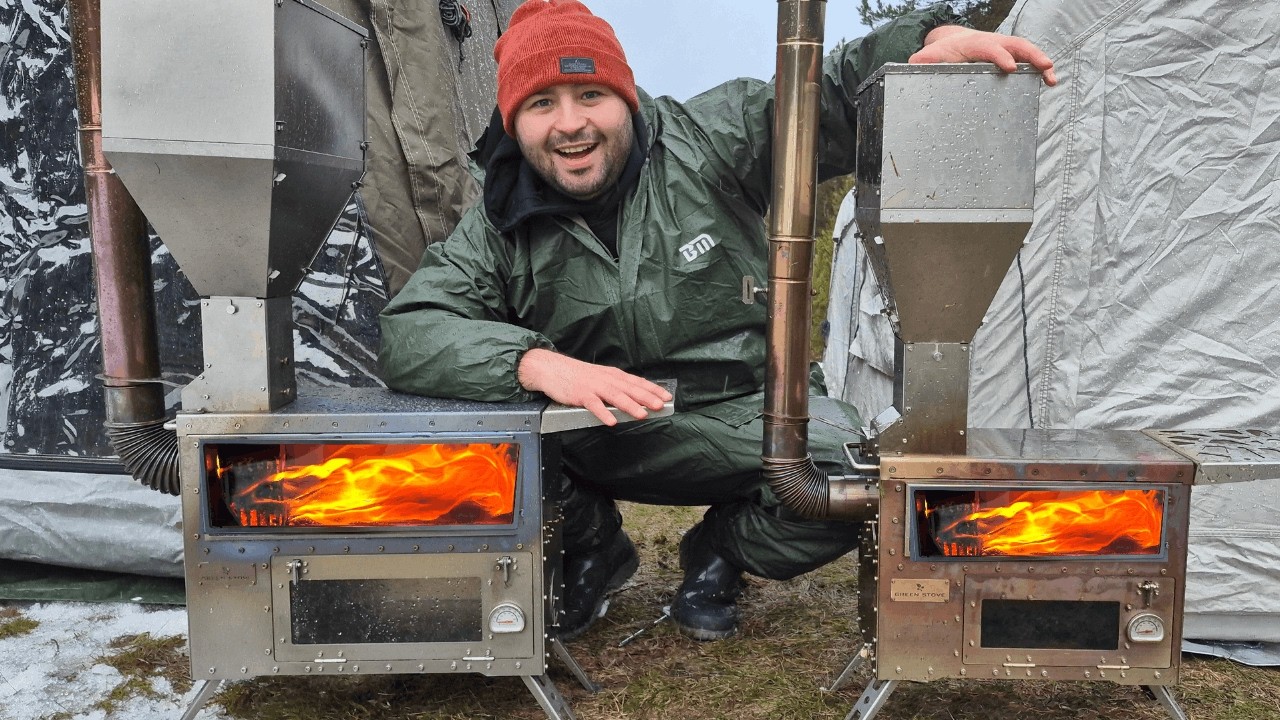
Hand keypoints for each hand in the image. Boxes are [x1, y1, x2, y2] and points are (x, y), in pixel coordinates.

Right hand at [517, 348, 672, 425]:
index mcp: (613, 375)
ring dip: (630, 405)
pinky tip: (611, 420)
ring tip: (642, 414)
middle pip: (630, 389)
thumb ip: (617, 387)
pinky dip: (603, 413)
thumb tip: (636, 397)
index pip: (637, 382)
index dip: (653, 389)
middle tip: (661, 405)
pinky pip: (594, 405)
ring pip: (615, 396)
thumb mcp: (601, 378)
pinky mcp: (581, 394)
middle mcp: (607, 379)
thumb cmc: (578, 376)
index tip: (667, 396)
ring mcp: (594, 386)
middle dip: (647, 397)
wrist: (552, 368)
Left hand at [911, 26, 1056, 85]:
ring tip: (1052, 78)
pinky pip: (1028, 61)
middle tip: (1044, 65)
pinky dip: (1039, 70)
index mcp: (974, 44)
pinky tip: (1049, 82)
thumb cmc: (944, 52)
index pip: (989, 48)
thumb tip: (912, 65)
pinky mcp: (1011, 56)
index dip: (1000, 56)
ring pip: (1025, 51)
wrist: (954, 43)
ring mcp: (1004, 48)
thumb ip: (923, 61)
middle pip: (1015, 44)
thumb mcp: (932, 56)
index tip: (1009, 68)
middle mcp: (994, 43)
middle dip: (1030, 55)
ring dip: (1040, 63)